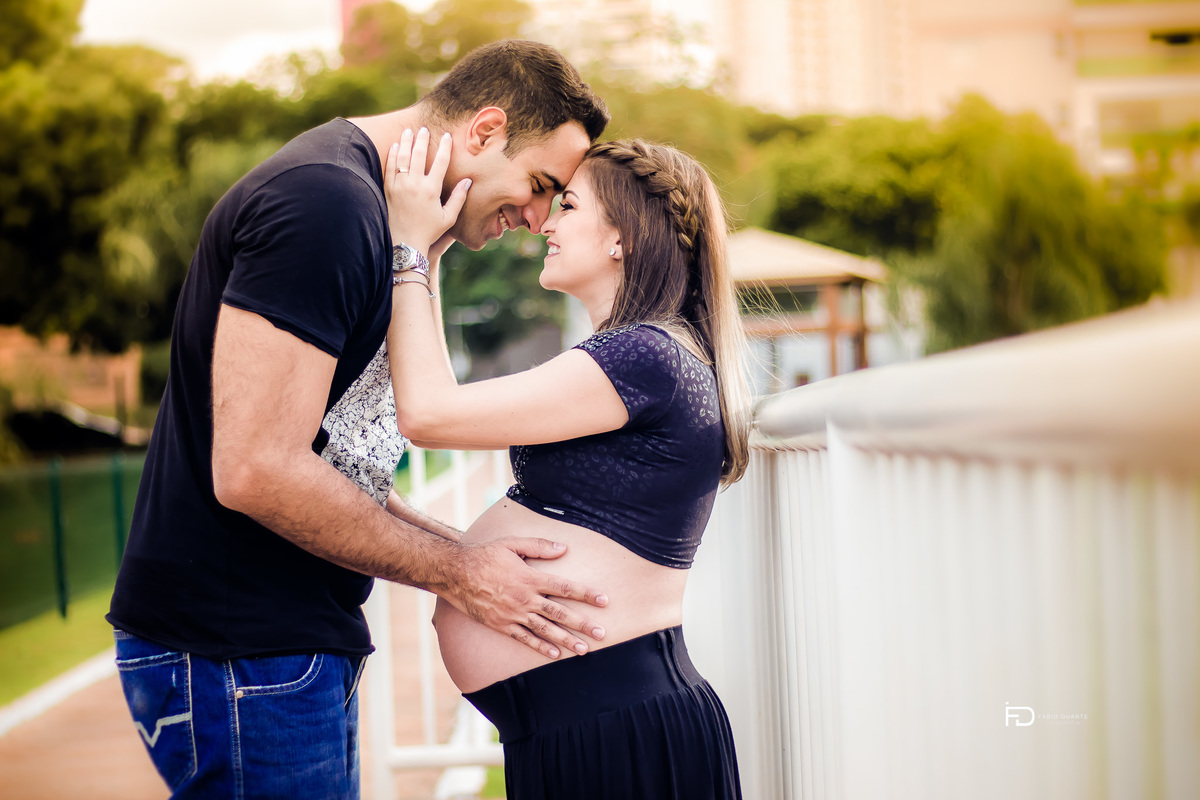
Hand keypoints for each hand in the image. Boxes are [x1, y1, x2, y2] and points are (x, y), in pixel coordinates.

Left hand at [385, 128, 470, 254]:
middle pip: (419, 154)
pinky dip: (392, 154)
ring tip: (408, 132)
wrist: (405, 243)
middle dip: (422, 139)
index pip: (440, 162)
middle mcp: (415, 184)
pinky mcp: (388, 189)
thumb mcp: (449, 218)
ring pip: (402, 157)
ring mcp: (400, 186)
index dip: (445, 146)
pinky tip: (394, 146)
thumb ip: (458, 198)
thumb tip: (467, 181)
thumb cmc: (429, 232)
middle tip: (424, 129)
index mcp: (432, 189)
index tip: (446, 136)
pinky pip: (390, 167)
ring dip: (405, 142)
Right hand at [444, 537, 607, 658]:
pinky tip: (554, 655)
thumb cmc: (484, 555)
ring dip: (566, 640)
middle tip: (601, 634)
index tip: (604, 600)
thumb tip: (564, 548)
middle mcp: (524, 598)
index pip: (564, 587)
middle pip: (559, 613)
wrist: (454, 573)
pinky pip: (524, 638)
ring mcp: (513, 614)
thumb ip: (539, 545)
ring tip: (584, 649)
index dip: (586, 594)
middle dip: (582, 624)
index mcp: (530, 577)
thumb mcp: (511, 543)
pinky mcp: (501, 625)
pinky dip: (540, 647)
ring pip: (545, 630)